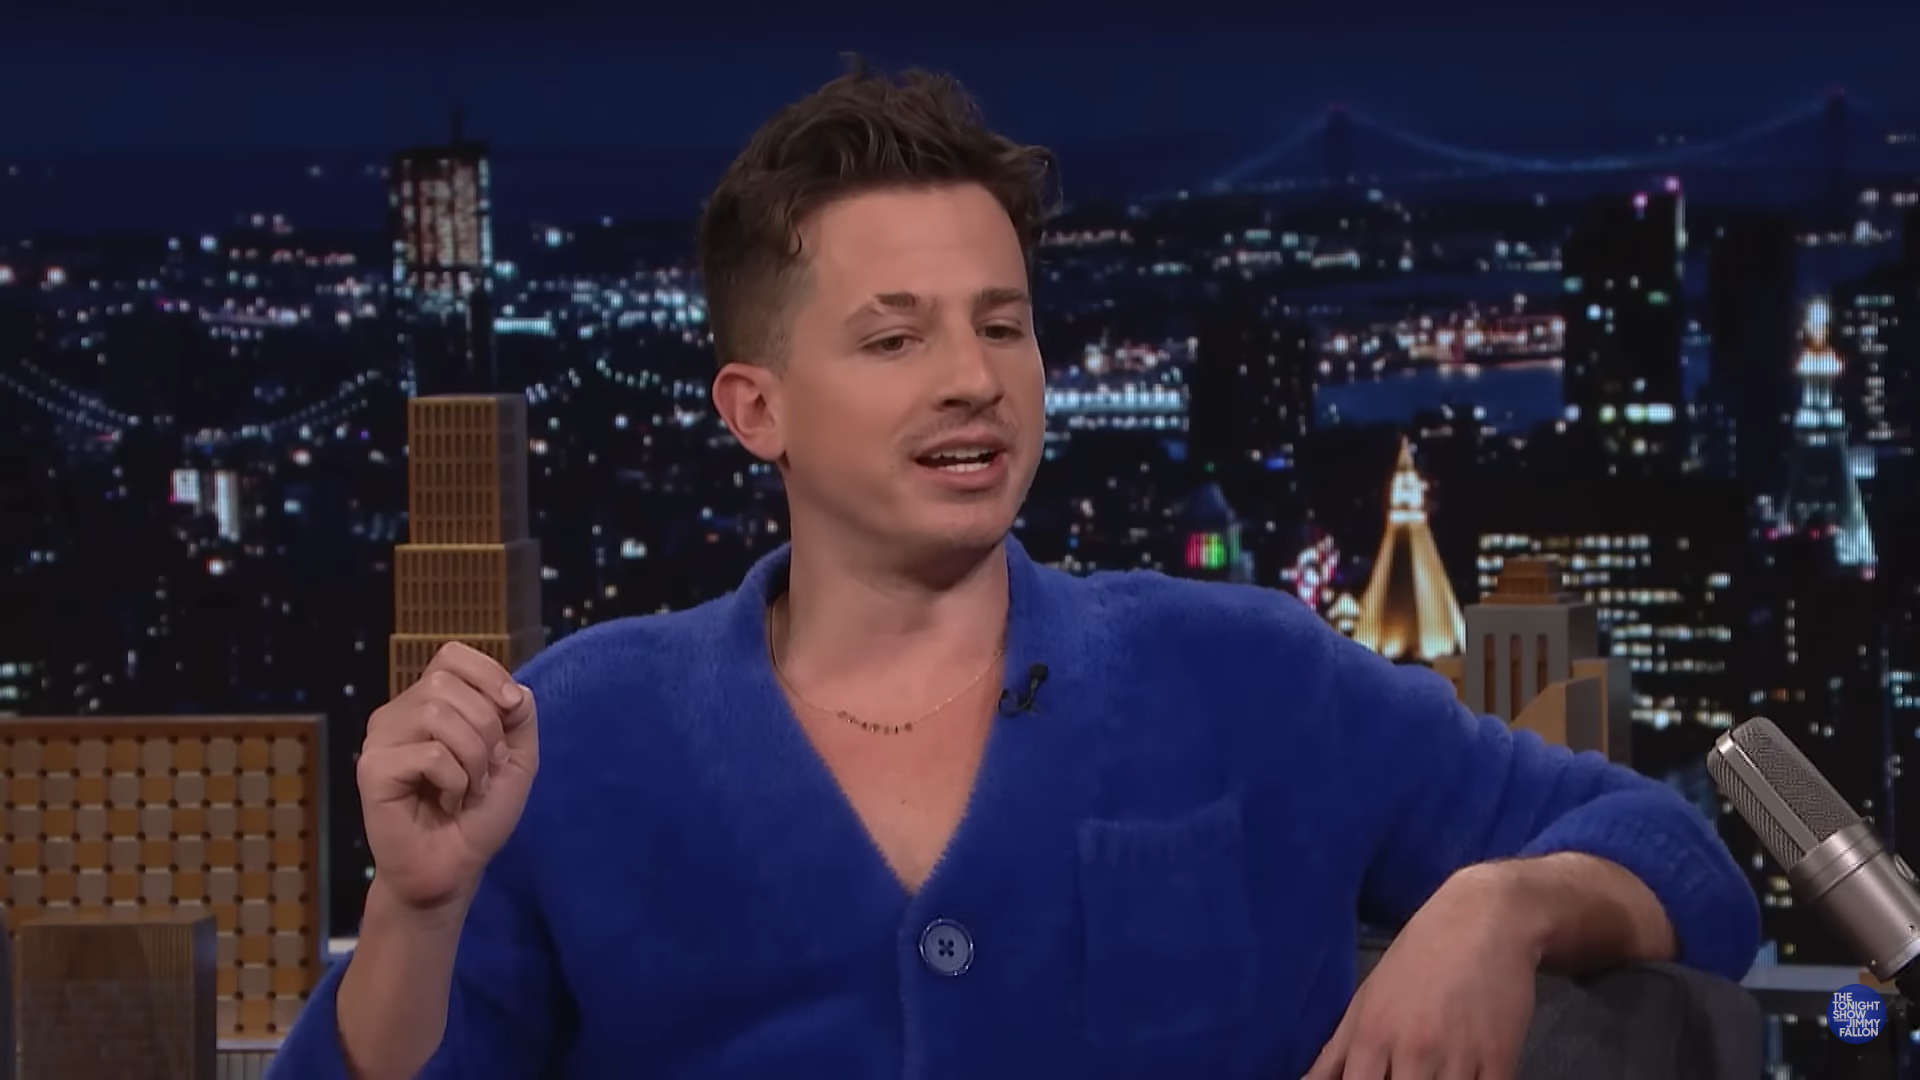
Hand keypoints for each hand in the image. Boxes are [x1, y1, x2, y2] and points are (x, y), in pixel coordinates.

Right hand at [357, 641, 539, 912]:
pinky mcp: (371, 769)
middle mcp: (399, 714)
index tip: (511, 709)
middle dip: (486, 727)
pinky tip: (446, 802)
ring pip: (437, 715)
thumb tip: (513, 690)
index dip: (488, 674)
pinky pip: (429, 754)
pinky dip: (454, 780)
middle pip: (447, 682)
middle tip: (487, 769)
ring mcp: (380, 740)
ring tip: (468, 789)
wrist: (453, 869)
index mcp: (429, 703)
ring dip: (472, 757)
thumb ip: (519, 716)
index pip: (452, 655)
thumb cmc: (478, 815)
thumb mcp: (516, 758)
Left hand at [1306, 872, 1537, 1079]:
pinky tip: (1465, 1076)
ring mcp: (1460, 1057)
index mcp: (1374, 1035)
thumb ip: (1335, 1054)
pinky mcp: (1502, 1058)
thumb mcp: (1366, 999)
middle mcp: (1414, 1050)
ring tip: (1431, 1075)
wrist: (1485, 919)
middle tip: (1404, 1079)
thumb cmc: (1417, 958)